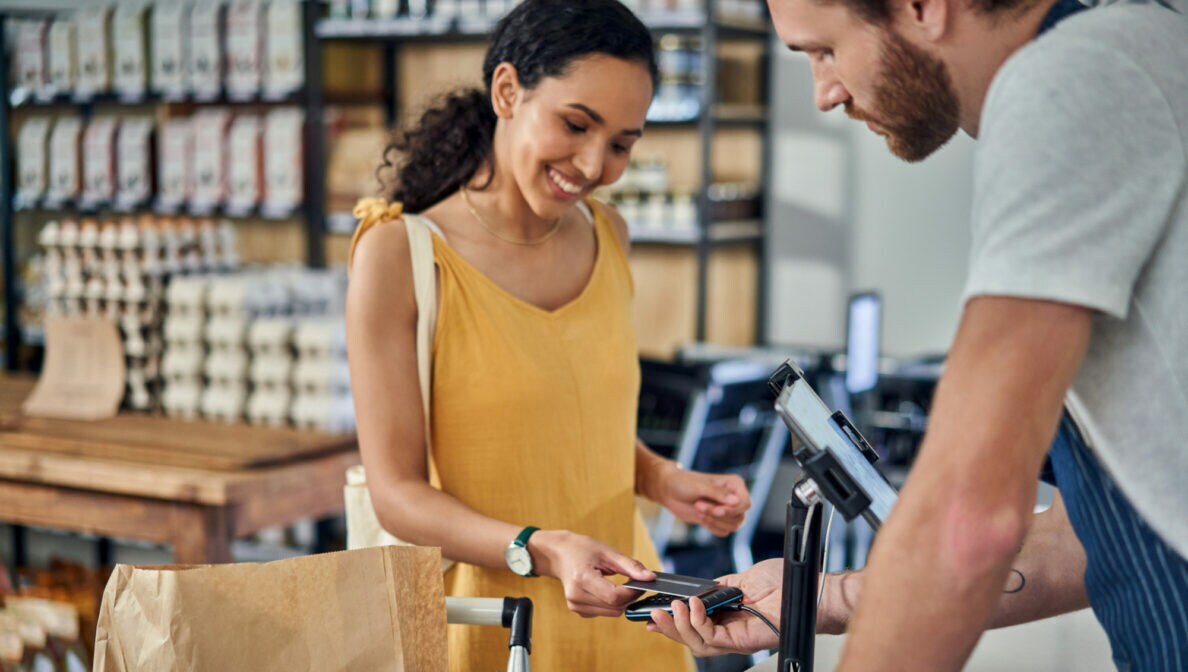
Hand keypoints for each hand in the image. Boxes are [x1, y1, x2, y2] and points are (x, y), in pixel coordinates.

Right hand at [527, 529, 655, 617]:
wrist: (559, 554)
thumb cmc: (582, 549)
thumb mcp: (608, 552)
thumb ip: (631, 566)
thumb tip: (651, 578)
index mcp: (582, 578)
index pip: (614, 596)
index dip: (633, 592)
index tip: (643, 582)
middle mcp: (576, 596)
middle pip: (615, 607)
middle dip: (630, 597)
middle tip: (634, 582)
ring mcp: (575, 605)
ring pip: (612, 612)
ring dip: (621, 601)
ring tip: (619, 583)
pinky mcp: (577, 610)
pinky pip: (604, 612)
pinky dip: (611, 603)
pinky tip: (606, 589)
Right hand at [646, 558, 782, 655]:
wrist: (804, 587)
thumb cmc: (782, 583)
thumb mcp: (742, 579)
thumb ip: (720, 586)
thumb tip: (699, 588)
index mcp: (726, 616)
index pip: (693, 625)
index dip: (672, 622)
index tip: (653, 613)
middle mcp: (729, 631)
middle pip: (691, 639)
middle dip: (669, 628)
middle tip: (653, 614)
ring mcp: (736, 638)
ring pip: (698, 644)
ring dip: (680, 626)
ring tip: (673, 608)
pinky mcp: (742, 640)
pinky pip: (713, 637)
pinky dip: (699, 621)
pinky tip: (693, 605)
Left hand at [656, 464, 750, 535]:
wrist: (669, 491)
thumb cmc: (684, 483)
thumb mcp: (700, 487)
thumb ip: (718, 494)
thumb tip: (737, 501)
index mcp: (735, 484)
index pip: (745, 503)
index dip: (731, 510)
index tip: (715, 509)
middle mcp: (734, 497)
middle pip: (740, 517)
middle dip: (718, 515)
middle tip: (698, 505)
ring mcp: (727, 509)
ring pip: (733, 526)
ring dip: (713, 521)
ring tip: (698, 509)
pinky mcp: (719, 520)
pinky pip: (724, 532)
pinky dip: (711, 527)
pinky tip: (699, 516)